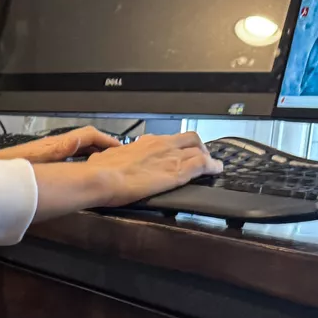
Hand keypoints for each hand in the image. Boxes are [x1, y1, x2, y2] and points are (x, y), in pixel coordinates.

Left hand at [0, 126, 122, 162]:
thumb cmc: (12, 169)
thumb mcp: (41, 161)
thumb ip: (60, 151)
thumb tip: (78, 142)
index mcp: (58, 144)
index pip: (89, 135)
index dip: (106, 141)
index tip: (119, 149)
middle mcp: (54, 146)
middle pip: (84, 141)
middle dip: (101, 148)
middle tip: (116, 159)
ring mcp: (47, 154)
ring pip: (75, 150)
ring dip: (90, 155)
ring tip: (102, 167)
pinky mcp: (39, 162)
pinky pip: (65, 159)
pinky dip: (76, 163)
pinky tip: (76, 176)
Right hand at [79, 132, 222, 207]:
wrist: (100, 179)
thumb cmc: (100, 171)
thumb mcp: (107, 159)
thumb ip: (116, 159)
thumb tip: (108, 162)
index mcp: (144, 143)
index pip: (168, 140)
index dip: (176, 146)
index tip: (176, 152)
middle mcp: (161, 145)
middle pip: (189, 139)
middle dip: (198, 147)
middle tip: (199, 157)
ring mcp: (170, 157)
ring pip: (199, 149)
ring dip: (207, 156)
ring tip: (210, 165)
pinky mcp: (176, 172)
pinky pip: (203, 164)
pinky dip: (213, 167)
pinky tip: (217, 170)